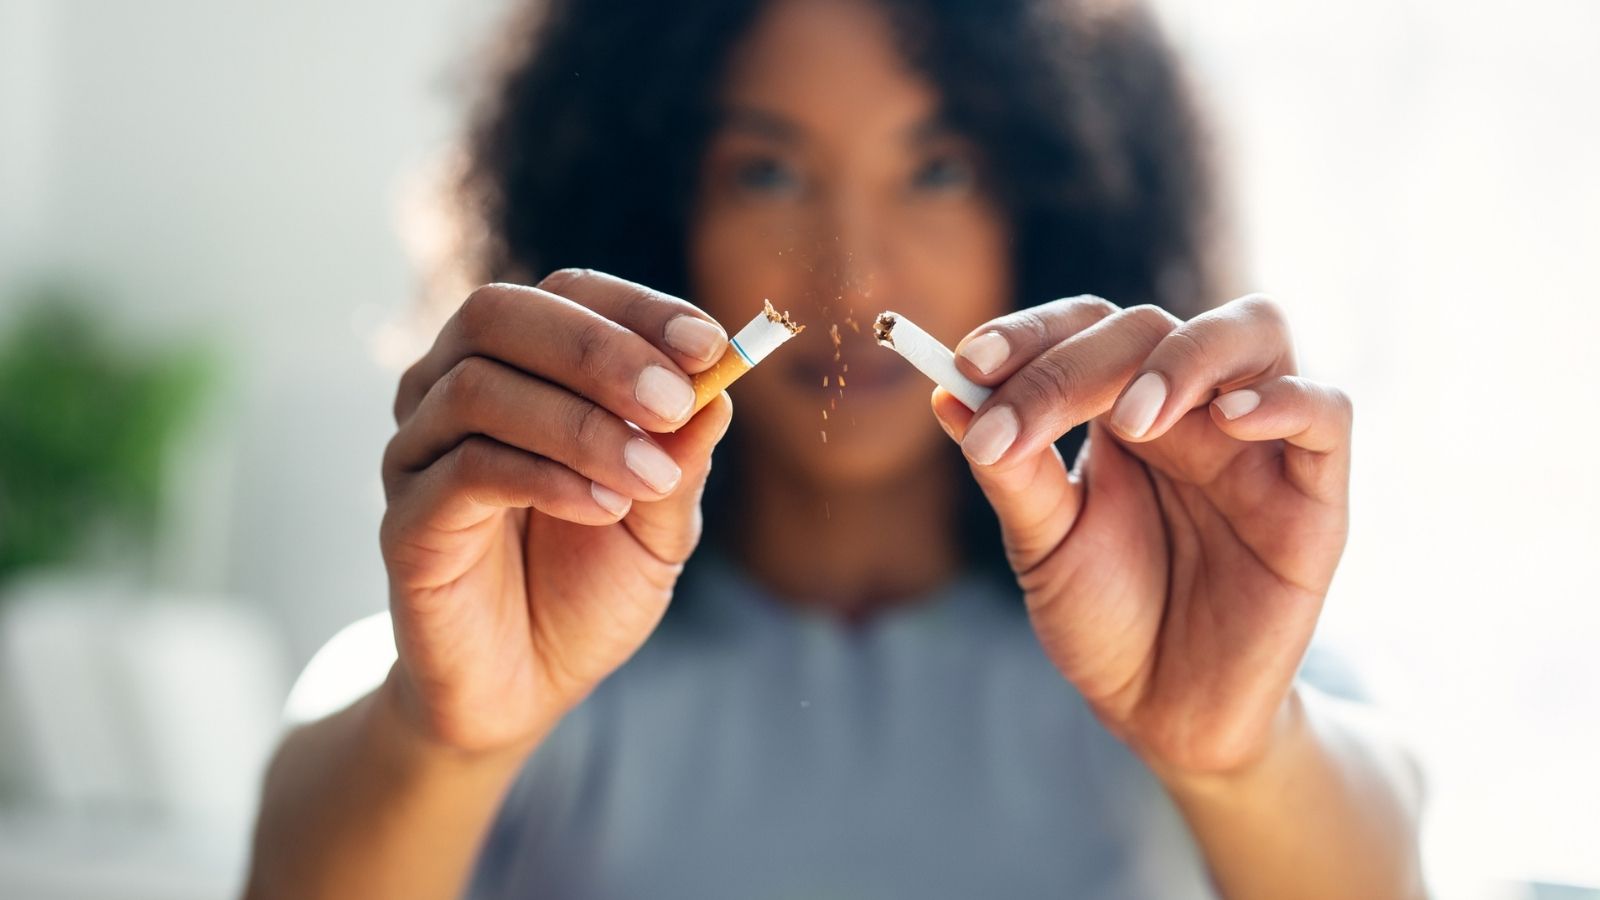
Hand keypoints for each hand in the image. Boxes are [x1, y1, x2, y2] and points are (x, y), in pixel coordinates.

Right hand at [379, 270, 732, 754]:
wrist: (525, 689)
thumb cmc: (587, 590)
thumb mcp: (660, 523)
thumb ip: (680, 457)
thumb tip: (719, 389)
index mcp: (520, 369)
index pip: (566, 294)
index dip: (638, 310)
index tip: (710, 346)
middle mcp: (451, 390)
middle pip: (498, 313)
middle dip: (599, 350)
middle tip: (674, 401)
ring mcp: (418, 452)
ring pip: (478, 386)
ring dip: (582, 425)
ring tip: (650, 478)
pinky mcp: (405, 521)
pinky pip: (466, 470)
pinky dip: (547, 477)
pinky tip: (603, 508)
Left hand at [932, 294, 1350, 775]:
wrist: (1163, 712)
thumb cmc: (1104, 617)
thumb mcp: (1044, 545)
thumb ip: (1010, 472)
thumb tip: (947, 394)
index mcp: (1121, 407)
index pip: (1084, 328)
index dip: (1030, 335)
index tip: (969, 363)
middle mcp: (1191, 406)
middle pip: (1150, 327)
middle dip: (1076, 365)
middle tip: (1022, 422)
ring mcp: (1256, 442)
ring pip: (1254, 331)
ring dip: (1186, 357)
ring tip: (1134, 416)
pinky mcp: (1315, 494)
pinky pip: (1327, 412)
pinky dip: (1285, 399)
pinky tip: (1228, 420)